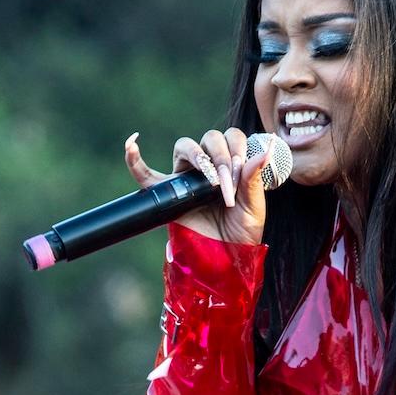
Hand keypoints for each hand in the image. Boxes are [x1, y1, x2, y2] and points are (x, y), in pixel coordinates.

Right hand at [123, 128, 270, 245]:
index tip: (242, 172)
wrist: (226, 257)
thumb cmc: (242, 231)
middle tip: (227, 180)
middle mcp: (208, 166)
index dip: (238, 149)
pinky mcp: (167, 193)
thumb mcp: (254, 206)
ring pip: (185, 146)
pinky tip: (131, 144)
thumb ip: (254, 179)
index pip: (232, 137)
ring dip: (198, 155)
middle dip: (221, 155)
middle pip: (210, 138)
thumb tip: (264, 150)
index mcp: (232, 164)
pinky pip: (144, 174)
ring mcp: (186, 177)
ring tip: (210, 178)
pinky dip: (133, 159)